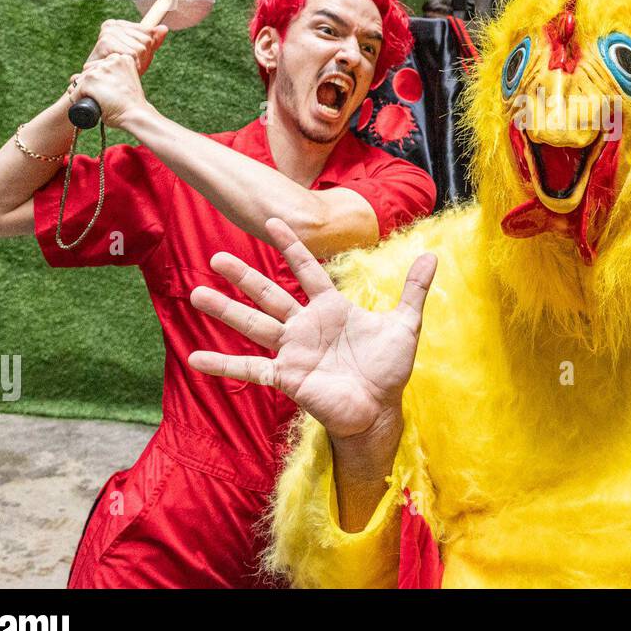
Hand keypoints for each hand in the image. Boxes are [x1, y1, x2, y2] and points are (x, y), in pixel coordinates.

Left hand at [68, 53, 149, 128]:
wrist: (136, 115)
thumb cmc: (132, 105)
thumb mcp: (127, 83)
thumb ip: (115, 76)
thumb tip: (84, 77)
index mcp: (124, 58)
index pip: (100, 65)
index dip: (100, 80)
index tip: (109, 91)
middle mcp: (112, 60)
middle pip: (88, 70)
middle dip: (89, 85)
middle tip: (104, 98)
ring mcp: (100, 69)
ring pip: (80, 81)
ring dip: (83, 93)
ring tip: (99, 103)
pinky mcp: (91, 79)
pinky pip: (74, 92)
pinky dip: (77, 101)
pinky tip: (89, 106)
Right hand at [85, 18, 166, 74]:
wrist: (105, 87)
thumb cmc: (122, 69)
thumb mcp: (141, 54)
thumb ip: (153, 41)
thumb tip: (164, 28)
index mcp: (118, 24)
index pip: (148, 32)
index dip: (147, 50)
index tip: (136, 59)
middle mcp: (111, 26)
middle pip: (146, 41)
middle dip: (143, 58)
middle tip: (131, 66)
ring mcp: (107, 33)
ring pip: (140, 48)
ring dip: (137, 63)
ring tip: (125, 68)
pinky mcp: (104, 43)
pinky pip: (131, 54)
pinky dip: (131, 65)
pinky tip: (122, 70)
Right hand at [187, 217, 436, 442]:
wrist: (380, 410)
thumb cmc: (388, 369)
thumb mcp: (405, 324)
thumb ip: (414, 289)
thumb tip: (434, 255)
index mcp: (330, 307)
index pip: (307, 269)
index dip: (292, 246)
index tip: (273, 220)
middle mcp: (306, 325)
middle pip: (270, 294)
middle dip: (244, 276)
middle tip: (217, 256)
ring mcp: (293, 350)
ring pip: (254, 324)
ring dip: (226, 310)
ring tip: (196, 292)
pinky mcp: (287, 377)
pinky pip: (250, 369)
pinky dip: (223, 363)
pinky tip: (195, 357)